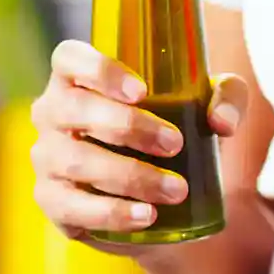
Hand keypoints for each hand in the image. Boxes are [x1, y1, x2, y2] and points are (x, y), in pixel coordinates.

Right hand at [30, 40, 247, 255]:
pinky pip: (73, 206)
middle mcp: (52, 114)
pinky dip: (112, 212)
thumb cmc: (174, 138)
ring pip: (76, 160)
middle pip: (73, 108)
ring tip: (176, 189)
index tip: (142, 91)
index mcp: (79, 80)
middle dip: (127, 126)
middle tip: (175, 144)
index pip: (69, 58)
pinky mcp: (53, 201)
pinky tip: (146, 216)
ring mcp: (46, 158)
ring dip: (130, 175)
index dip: (99, 69)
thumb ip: (227, 98)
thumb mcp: (208, 109)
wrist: (164, 205)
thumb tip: (222, 122)